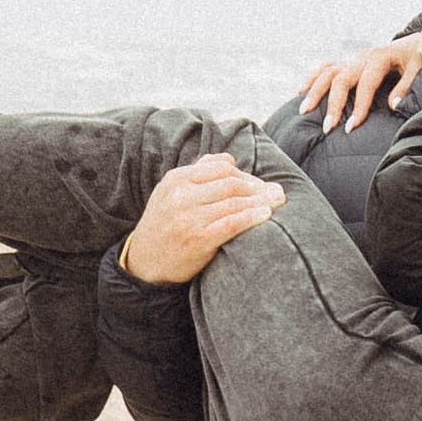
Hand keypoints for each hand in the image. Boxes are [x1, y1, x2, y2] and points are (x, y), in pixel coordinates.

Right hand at [117, 154, 284, 285]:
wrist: (144, 261)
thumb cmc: (165, 224)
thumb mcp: (171, 192)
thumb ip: (198, 173)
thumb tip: (229, 158)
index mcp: (176, 179)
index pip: (221, 167)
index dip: (245, 174)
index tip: (259, 184)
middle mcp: (181, 195)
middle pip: (231, 183)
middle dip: (259, 187)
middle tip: (277, 193)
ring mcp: (189, 217)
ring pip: (235, 202)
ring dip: (261, 201)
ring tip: (277, 202)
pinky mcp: (198, 239)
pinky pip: (231, 224)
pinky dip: (252, 217)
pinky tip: (265, 216)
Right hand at [299, 38, 421, 130]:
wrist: (419, 40)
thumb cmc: (419, 56)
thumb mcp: (419, 69)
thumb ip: (406, 87)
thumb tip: (393, 106)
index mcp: (380, 57)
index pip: (366, 84)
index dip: (359, 106)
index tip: (351, 128)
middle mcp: (362, 57)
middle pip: (341, 79)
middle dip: (333, 104)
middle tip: (327, 127)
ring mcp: (353, 58)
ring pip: (328, 72)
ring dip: (315, 91)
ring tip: (304, 111)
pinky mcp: (350, 62)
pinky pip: (326, 67)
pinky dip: (313, 78)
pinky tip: (301, 92)